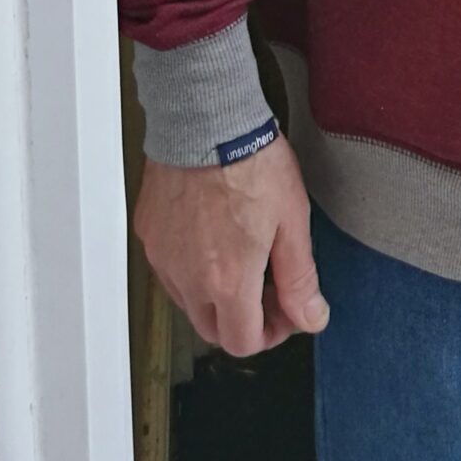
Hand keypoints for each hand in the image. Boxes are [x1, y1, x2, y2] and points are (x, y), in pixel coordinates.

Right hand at [135, 134, 330, 356]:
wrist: (207, 119)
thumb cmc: (250, 159)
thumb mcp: (292, 219)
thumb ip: (300, 278)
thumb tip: (311, 316)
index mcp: (227, 280)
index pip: (242, 342)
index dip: (269, 334)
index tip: (283, 311)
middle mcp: (188, 277)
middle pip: (212, 329)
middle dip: (242, 319)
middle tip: (266, 287)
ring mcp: (164, 257)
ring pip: (188, 301)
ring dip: (215, 294)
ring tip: (240, 254)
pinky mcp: (149, 235)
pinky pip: (169, 268)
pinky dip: (190, 266)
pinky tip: (211, 235)